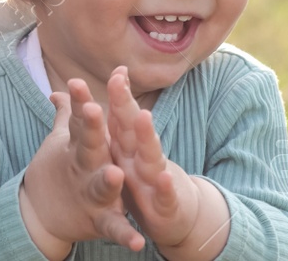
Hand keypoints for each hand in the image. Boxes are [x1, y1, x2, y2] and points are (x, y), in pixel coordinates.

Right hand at [19, 79, 146, 259]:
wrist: (40, 216)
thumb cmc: (60, 170)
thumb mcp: (62, 143)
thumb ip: (66, 116)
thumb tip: (59, 91)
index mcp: (78, 148)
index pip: (77, 120)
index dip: (77, 101)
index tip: (75, 82)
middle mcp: (83, 169)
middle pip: (88, 146)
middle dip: (89, 129)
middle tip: (91, 110)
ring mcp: (91, 196)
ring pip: (101, 187)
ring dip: (107, 182)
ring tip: (115, 174)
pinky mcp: (100, 221)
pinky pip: (115, 228)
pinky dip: (125, 236)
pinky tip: (137, 242)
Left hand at [104, 66, 203, 247]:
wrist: (177, 218)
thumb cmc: (146, 181)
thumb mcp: (129, 153)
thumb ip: (119, 121)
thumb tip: (110, 87)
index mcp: (129, 148)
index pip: (122, 116)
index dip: (117, 93)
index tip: (113, 69)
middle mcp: (143, 158)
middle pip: (132, 128)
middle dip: (124, 104)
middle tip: (116, 82)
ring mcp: (155, 180)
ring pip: (150, 156)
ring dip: (146, 137)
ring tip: (143, 116)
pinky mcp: (165, 207)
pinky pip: (163, 196)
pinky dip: (165, 188)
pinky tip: (165, 178)